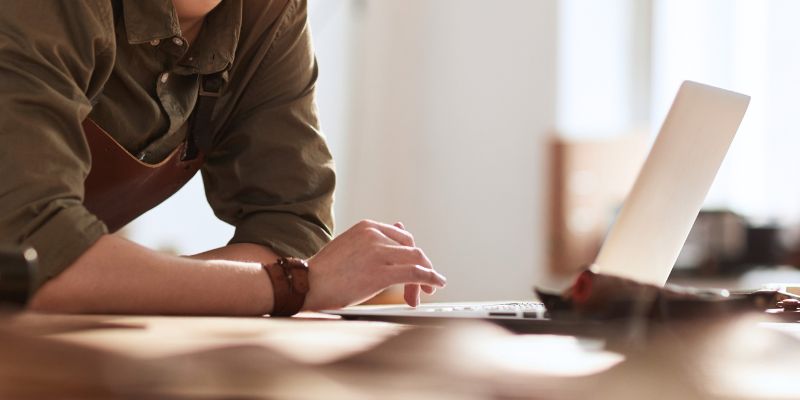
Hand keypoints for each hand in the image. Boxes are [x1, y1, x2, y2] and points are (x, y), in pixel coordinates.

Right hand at [302, 220, 445, 309]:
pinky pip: (415, 273)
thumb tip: (401, 226)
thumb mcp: (353, 245)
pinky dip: (430, 279)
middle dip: (421, 267)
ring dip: (425, 277)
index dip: (412, 255)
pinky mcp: (381, 273)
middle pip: (412, 248)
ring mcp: (379, 253)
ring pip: (417, 260)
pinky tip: (435, 285)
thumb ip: (376, 239)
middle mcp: (375, 235)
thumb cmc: (327, 270)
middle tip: (421, 287)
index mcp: (368, 226)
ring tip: (425, 292)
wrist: (307, 284)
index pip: (403, 238)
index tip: (415, 270)